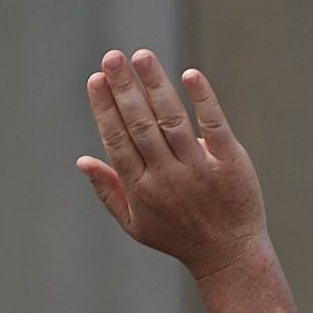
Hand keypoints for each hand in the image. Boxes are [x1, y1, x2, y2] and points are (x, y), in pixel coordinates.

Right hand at [77, 49, 268, 277]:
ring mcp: (199, 171)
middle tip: (112, 57)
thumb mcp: (136, 224)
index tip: (96, 79)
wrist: (229, 256)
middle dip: (124, 89)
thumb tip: (82, 160)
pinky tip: (191, 75)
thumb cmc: (178, 237)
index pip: (118, 141)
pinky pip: (215, 127)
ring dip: (156, 86)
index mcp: (141, 189)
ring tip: (142, 56)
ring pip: (172, 121)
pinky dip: (203, 100)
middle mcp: (167, 178)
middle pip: (141, 125)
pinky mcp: (230, 164)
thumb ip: (108, 191)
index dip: (105, 109)